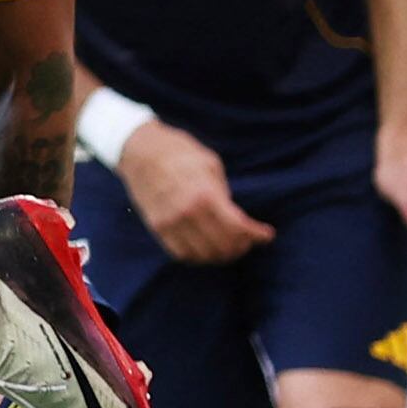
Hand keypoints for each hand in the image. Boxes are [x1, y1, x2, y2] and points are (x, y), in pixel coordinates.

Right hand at [115, 118, 274, 263]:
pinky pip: (181, 254)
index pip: (239, 228)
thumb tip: (233, 216)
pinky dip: (197, 256)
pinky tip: (205, 248)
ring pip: (202, 255)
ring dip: (220, 255)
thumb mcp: (211, 165)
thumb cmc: (179, 152)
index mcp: (205, 195)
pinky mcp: (157, 227)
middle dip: (241, 247)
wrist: (139, 151)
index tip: (267, 235)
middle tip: (247, 241)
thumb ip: (223, 194)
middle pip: (223, 246)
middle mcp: (188, 213)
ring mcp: (170, 223)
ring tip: (228, 246)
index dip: (257, 235)